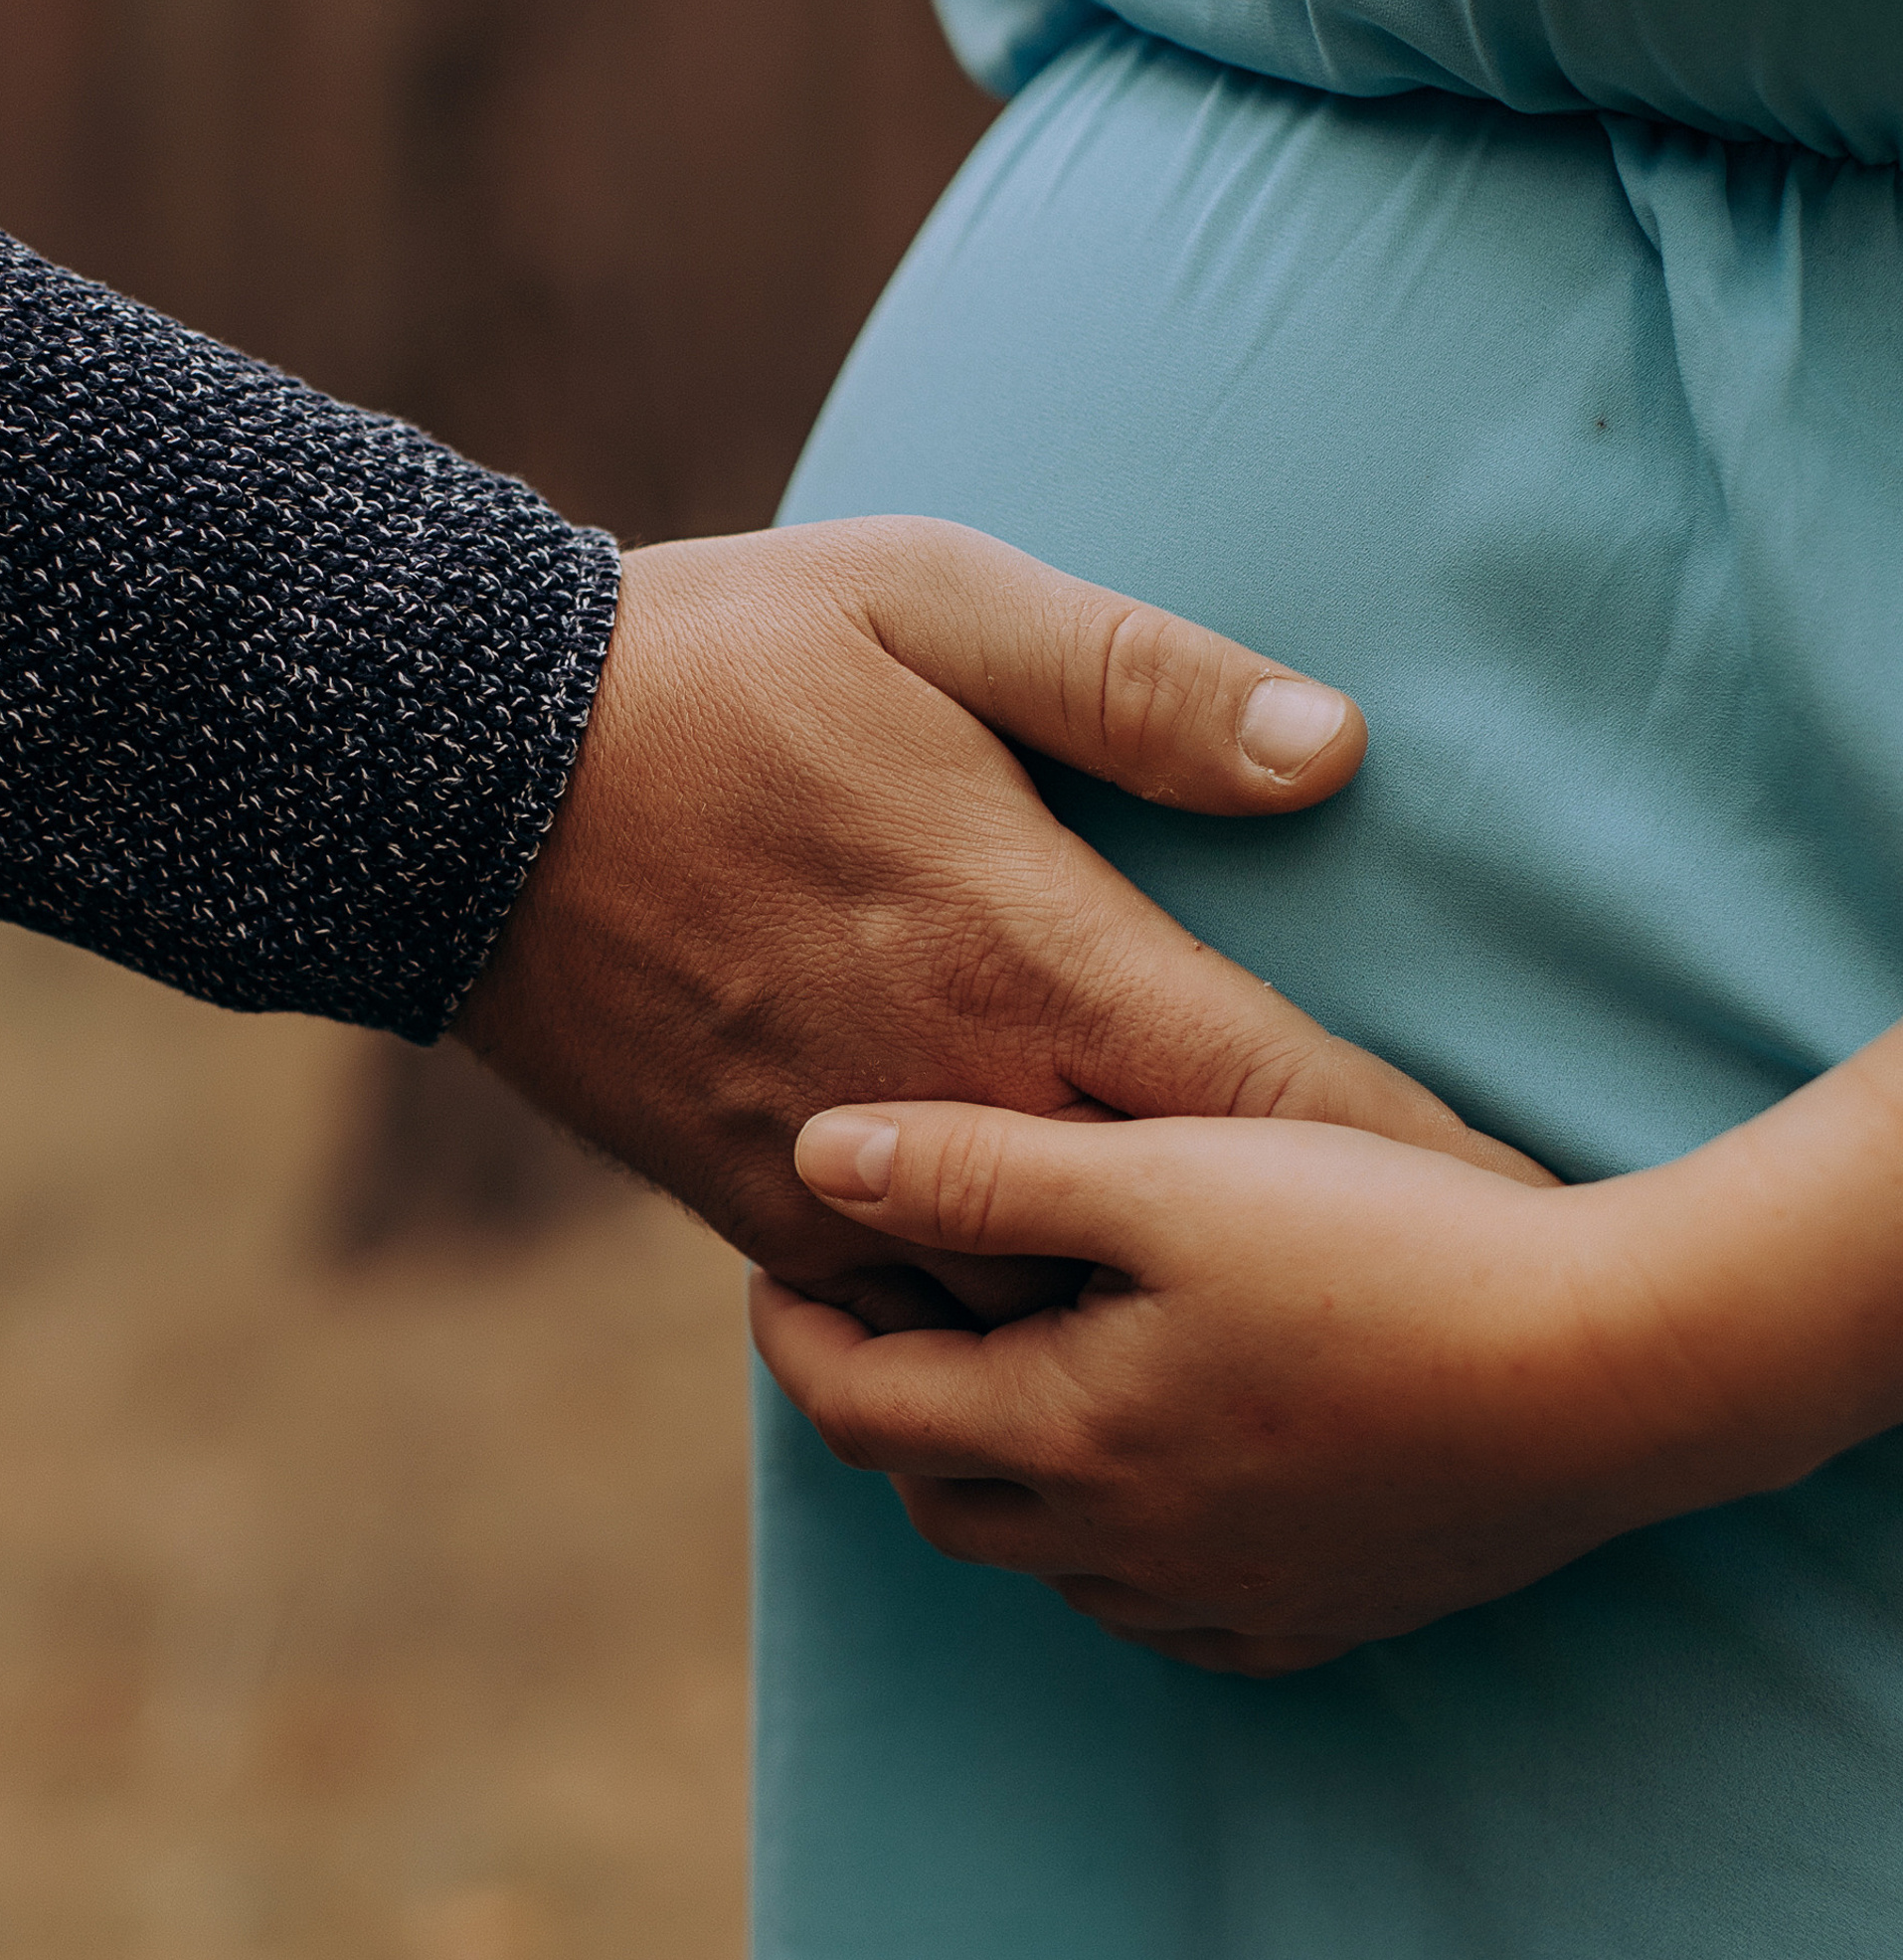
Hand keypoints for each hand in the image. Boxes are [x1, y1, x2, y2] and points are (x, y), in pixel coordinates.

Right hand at [454, 517, 1545, 1329]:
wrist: (450, 775)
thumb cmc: (711, 665)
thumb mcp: (929, 600)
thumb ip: (1138, 681)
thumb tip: (1330, 754)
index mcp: (1024, 948)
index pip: (1269, 1092)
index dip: (1407, 1157)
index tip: (1510, 1210)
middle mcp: (949, 1089)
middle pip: (1175, 1232)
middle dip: (1301, 1272)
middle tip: (1414, 1315)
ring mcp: (840, 1167)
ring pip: (1032, 1310)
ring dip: (1137, 1334)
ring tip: (1237, 1359)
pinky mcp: (744, 1200)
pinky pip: (897, 1314)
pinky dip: (984, 1338)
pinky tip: (1030, 1343)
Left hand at [755, 1099, 1776, 1673]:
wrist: (1611, 1371)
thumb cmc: (1380, 1250)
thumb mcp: (1159, 1176)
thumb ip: (977, 1171)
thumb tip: (815, 1158)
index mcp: (1064, 1436)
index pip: (858, 1410)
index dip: (795, 1333)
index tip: (778, 1264)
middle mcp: (1124, 1546)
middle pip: (935, 1493)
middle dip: (883, 1401)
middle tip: (888, 1306)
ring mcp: (1226, 1597)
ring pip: (1044, 1557)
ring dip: (995, 1468)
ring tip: (1011, 1364)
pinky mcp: (1319, 1615)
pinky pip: (1161, 1606)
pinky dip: (1108, 1538)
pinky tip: (1144, 1466)